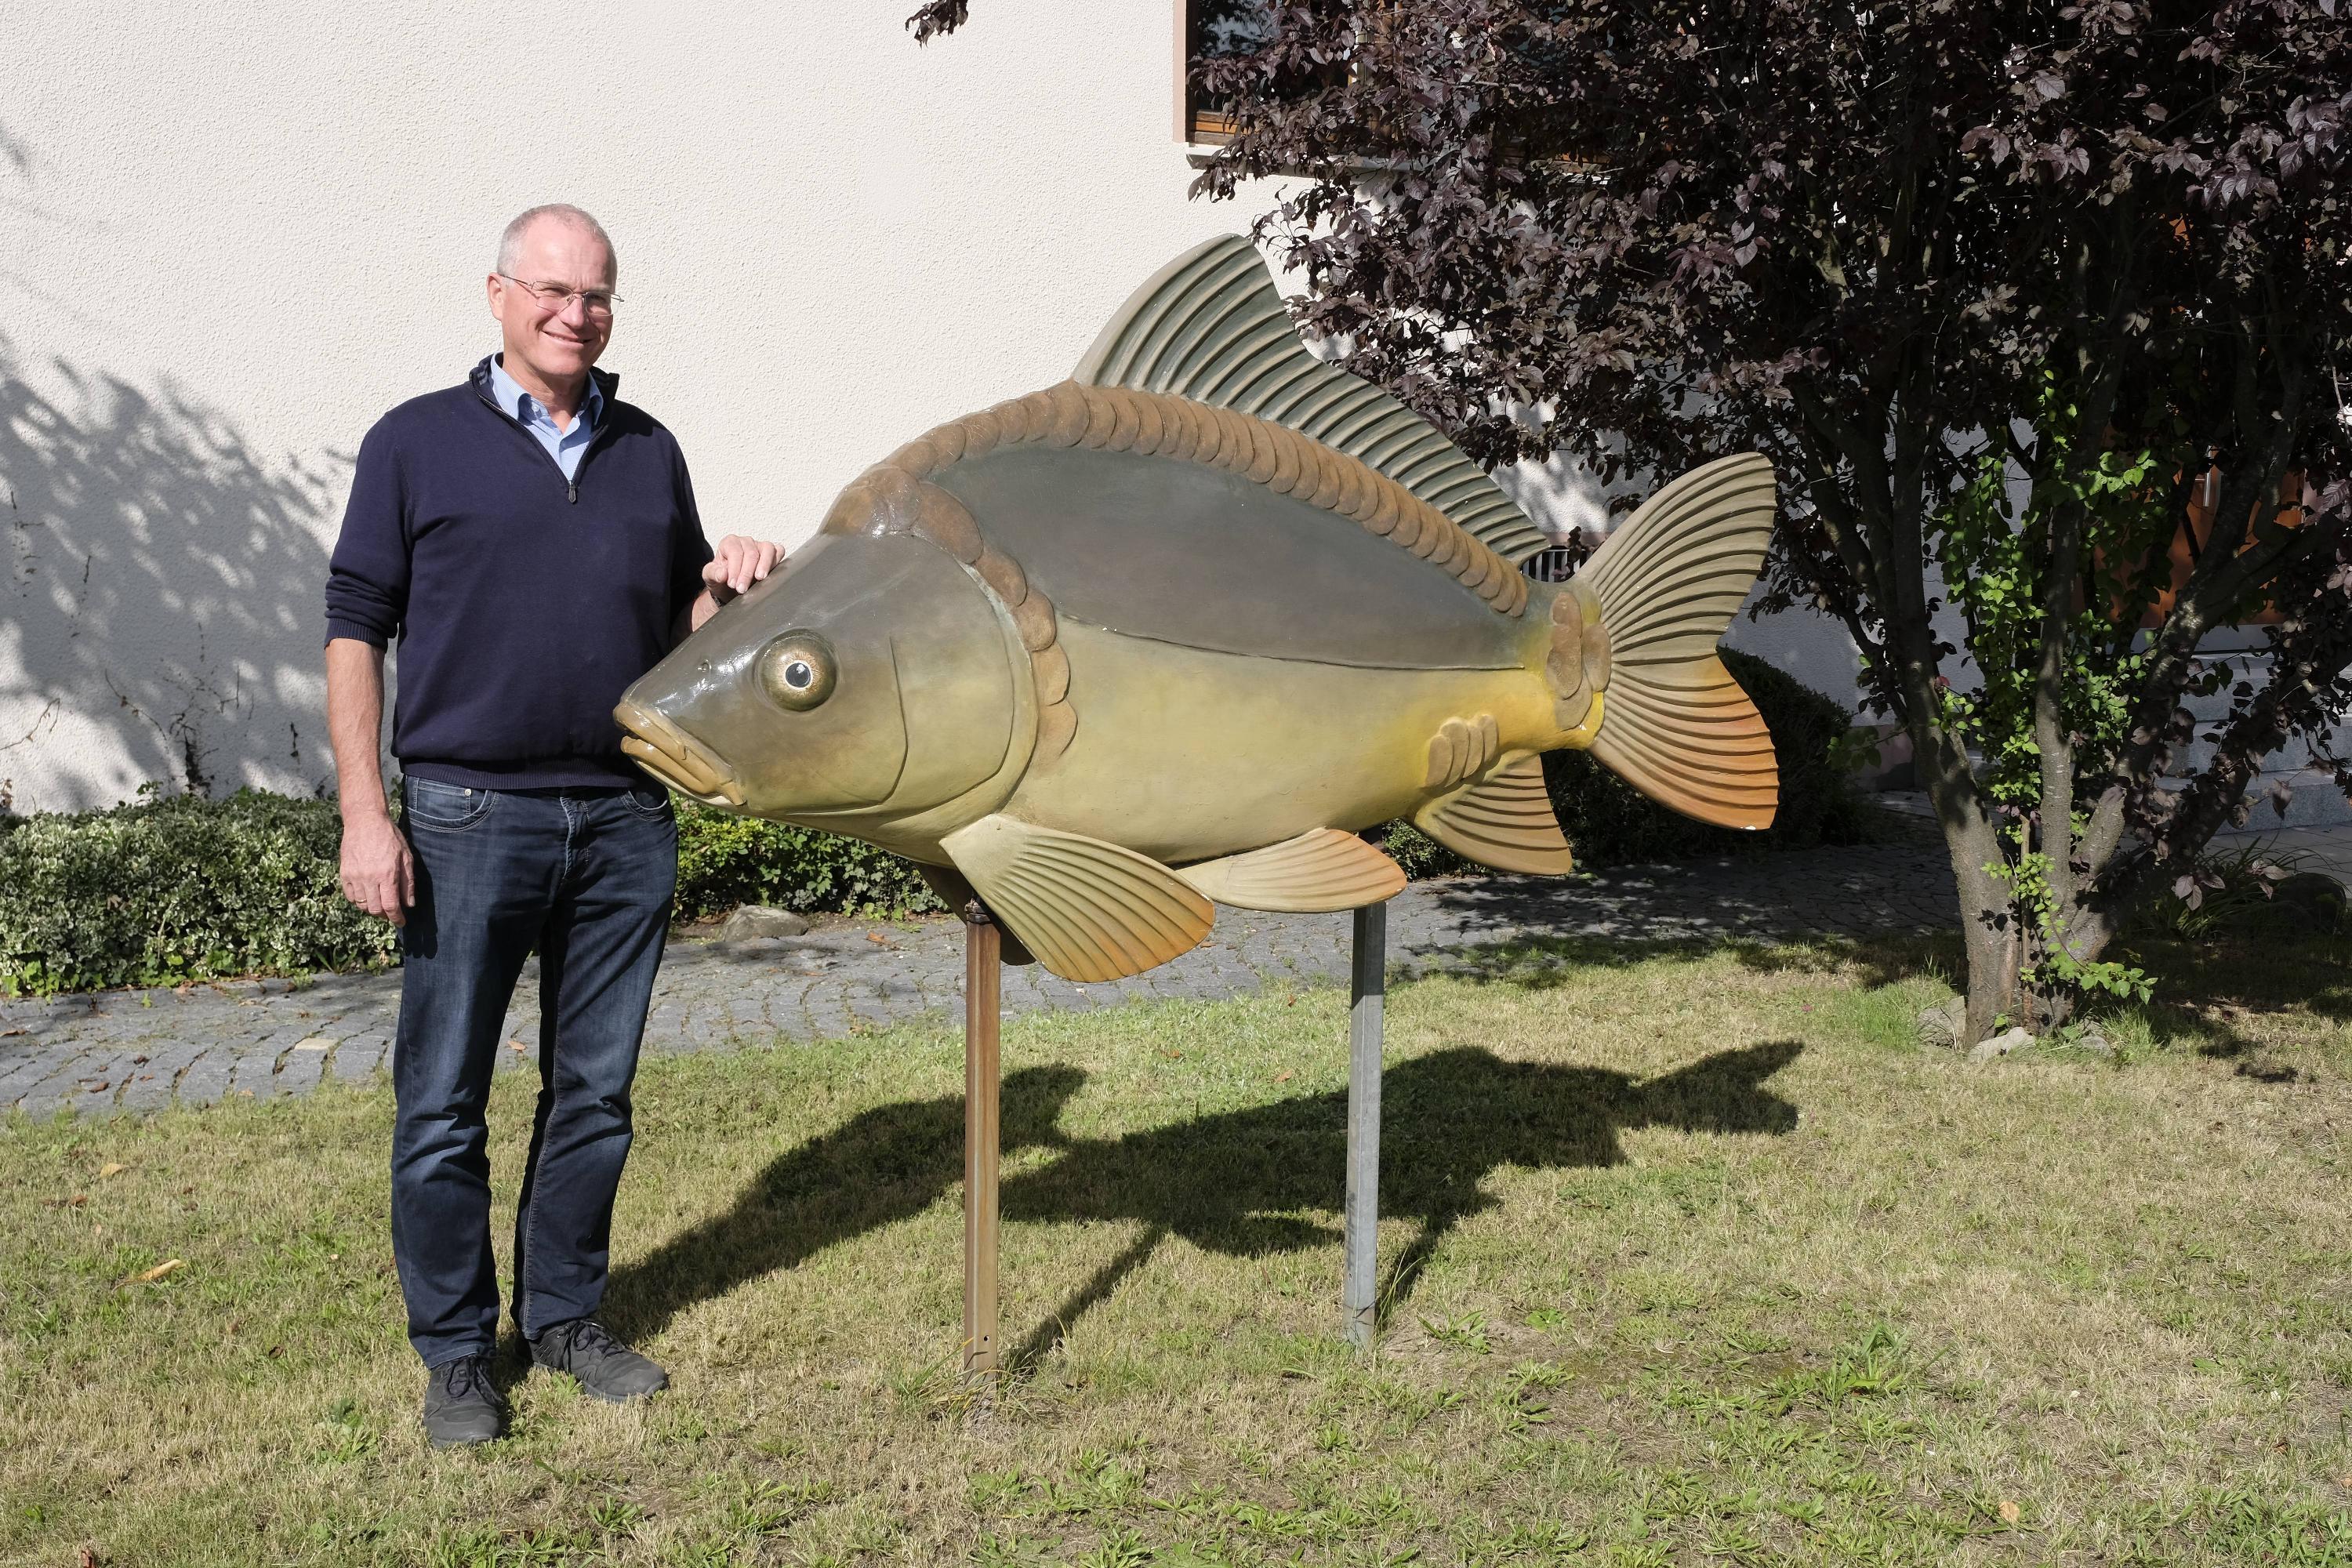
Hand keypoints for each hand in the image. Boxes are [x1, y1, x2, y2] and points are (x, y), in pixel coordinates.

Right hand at [340, 811, 414, 927]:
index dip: (397, 918)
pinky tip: (367, 895)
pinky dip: (359, 901)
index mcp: (387, 875)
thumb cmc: (389, 837)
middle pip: (375, 909)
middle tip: (391, 912)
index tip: (401, 922)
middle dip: (385, 915)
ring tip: (380, 902)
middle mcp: (369, 878)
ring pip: (362, 905)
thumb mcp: (406, 857)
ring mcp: (354, 876)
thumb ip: (408, 882)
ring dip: (372, 908)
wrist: (364, 822)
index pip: (391, 906)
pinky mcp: (344, 873)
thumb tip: (409, 904)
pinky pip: (350, 896)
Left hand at [704, 535, 783, 603]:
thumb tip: (723, 574)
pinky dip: (776, 561)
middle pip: (751, 553)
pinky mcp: (773, 553)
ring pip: (767, 549)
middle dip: (747, 573)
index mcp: (729, 543)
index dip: (734, 569)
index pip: (735, 552)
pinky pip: (779, 552)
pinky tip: (770, 575)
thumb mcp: (710, 577)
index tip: (732, 584)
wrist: (731, 588)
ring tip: (760, 579)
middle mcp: (746, 542)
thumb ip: (713, 574)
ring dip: (764, 565)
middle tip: (742, 589)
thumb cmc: (722, 579)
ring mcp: (760, 546)